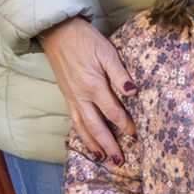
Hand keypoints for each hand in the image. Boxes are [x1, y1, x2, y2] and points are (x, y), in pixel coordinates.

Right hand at [38, 16, 135, 163]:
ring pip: (82, 128)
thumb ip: (119, 73)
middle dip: (108, 145)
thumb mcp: (106, 51)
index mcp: (93, 85)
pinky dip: (81, 134)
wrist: (58, 33)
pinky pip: (74, 121)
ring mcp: (72, 98)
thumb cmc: (85, 40)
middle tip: (119, 161)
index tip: (135, 135)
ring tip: (102, 158)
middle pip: (96, 127)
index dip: (125, 125)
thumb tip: (133, 93)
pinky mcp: (66, 97)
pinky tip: (86, 141)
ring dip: (93, 145)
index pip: (112, 112)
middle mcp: (81, 96)